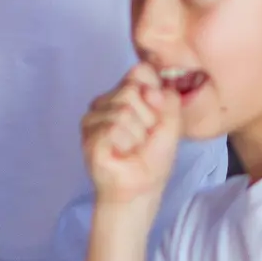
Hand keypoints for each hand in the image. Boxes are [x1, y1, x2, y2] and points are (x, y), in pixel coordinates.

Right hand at [80, 66, 183, 210]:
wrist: (142, 189)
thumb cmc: (153, 158)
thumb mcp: (172, 123)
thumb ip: (169, 99)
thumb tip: (151, 89)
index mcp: (124, 93)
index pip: (139, 71)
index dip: (155, 95)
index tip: (156, 118)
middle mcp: (105, 102)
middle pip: (131, 90)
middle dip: (147, 118)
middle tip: (143, 139)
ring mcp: (93, 119)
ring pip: (123, 111)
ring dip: (138, 136)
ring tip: (133, 149)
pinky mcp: (88, 137)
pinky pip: (113, 128)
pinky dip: (126, 144)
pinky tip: (121, 154)